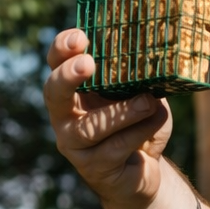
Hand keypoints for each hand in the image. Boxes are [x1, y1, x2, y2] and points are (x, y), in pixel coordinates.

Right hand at [44, 28, 172, 205]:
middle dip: (68, 76)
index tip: (81, 37)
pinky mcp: (93, 168)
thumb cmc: (139, 124)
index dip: (63, 48)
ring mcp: (74, 145)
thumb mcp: (139, 95)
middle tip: (88, 63)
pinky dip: (139, 131)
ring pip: (89, 127)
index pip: (57, 63)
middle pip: (54, 93)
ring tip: (147, 101)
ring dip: (121, 112)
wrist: (144, 171)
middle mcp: (65, 116)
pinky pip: (114, 147)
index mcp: (73, 90)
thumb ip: (138, 79)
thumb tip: (152, 57)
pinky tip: (155, 120)